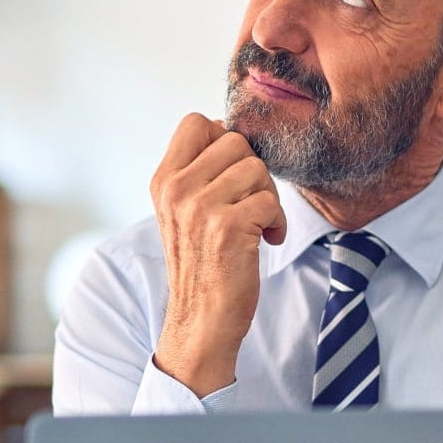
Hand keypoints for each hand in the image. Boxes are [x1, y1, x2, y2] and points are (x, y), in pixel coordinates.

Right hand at [149, 113, 286, 395]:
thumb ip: (198, 173)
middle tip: (250, 204)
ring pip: (257, 168)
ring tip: (257, 225)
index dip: (223, 140)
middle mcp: (177, 189)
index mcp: (164, 180)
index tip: (231, 174)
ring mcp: (200, 207)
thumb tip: (228, 132)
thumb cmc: (202, 265)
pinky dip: (278, 222)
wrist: (201, 320)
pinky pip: (271, 201)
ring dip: (268, 197)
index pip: (196, 122)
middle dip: (253, 172)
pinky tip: (265, 241)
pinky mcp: (228, 227)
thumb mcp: (183, 212)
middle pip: (236, 141)